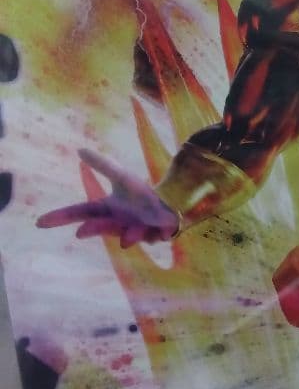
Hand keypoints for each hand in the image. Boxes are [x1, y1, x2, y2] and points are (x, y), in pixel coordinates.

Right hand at [36, 148, 177, 247]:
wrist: (168, 203)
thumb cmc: (141, 194)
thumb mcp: (121, 176)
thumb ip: (102, 165)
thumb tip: (80, 149)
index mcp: (107, 210)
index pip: (80, 212)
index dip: (60, 217)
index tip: (39, 222)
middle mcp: (119, 224)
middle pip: (102, 228)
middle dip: (93, 230)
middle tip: (79, 233)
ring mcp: (137, 232)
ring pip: (130, 237)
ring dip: (129, 236)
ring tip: (128, 239)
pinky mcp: (156, 236)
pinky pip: (156, 236)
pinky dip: (158, 233)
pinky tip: (163, 231)